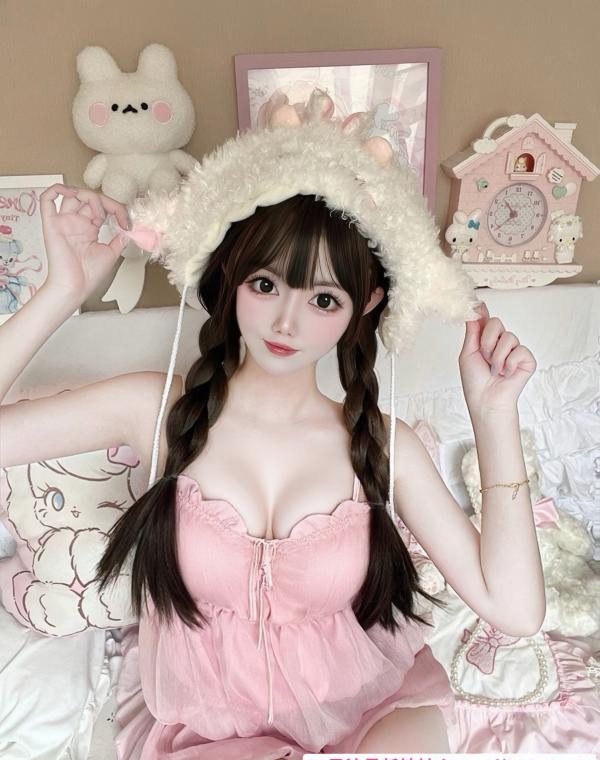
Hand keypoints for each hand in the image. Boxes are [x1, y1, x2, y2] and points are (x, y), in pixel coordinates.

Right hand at [40, 184, 129, 304]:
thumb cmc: (88, 275)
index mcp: (89, 228)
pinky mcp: (52, 224)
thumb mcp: (111, 253)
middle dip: (107, 202)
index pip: (102, 206)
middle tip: (119, 217)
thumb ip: (119, 238)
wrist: (74, 287)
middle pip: (89, 197)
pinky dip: (57, 189)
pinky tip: (71, 193)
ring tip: (99, 214)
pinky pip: (47, 199)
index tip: (128, 223)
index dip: (117, 209)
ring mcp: (64, 221)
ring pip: (73, 194)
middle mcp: (76, 222)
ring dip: (88, 196)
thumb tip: (130, 226)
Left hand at [459, 302, 536, 416]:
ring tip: (494, 370)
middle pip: (496, 322)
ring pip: (508, 337)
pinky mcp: (527, 359)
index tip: (476, 300)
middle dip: (487, 340)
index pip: (485, 319)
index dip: (481, 309)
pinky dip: (509, 363)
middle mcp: (501, 342)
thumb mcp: (468, 353)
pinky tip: (506, 374)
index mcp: (485, 340)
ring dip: (497, 356)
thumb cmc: (475, 381)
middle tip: (484, 357)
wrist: (486, 401)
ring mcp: (515, 350)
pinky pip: (519, 350)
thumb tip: (474, 308)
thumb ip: (473, 331)